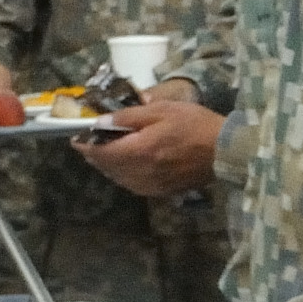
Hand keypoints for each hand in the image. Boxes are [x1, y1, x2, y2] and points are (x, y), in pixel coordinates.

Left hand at [82, 97, 223, 195]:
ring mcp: (151, 185)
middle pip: (107, 168)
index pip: (101, 152)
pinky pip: (134, 186)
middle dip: (95, 156)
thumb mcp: (162, 110)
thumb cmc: (195, 125)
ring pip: (119, 179)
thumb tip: (101, 122)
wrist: (226, 151)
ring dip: (108, 167)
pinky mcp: (162, 191)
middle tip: (90, 144)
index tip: (76, 138)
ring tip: (105, 155)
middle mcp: (141, 172)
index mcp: (139, 151)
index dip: (85, 146)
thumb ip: (129, 117)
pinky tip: (127, 169)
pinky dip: (124, 177)